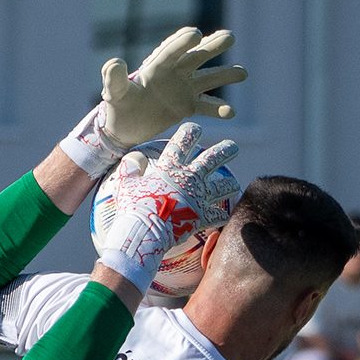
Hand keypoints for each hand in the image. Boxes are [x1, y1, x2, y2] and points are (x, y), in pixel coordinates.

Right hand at [91, 122, 237, 290]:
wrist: (145, 230)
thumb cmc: (133, 206)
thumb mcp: (126, 183)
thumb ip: (130, 169)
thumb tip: (133, 159)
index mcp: (170, 166)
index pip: (183, 141)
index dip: (191, 132)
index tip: (197, 129)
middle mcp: (189, 177)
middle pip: (213, 158)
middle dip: (225, 150)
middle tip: (233, 147)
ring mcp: (199, 196)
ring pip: (223, 186)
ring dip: (229, 185)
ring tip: (233, 184)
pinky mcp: (203, 216)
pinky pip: (219, 215)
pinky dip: (223, 215)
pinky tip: (226, 215)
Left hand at [102, 27, 246, 145]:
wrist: (125, 127)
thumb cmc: (118, 106)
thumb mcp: (114, 93)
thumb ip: (115, 78)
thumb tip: (115, 62)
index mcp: (156, 66)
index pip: (171, 51)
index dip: (182, 42)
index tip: (196, 34)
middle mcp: (174, 73)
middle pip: (196, 57)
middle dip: (213, 46)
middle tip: (230, 37)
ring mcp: (184, 88)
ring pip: (208, 78)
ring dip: (225, 75)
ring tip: (243, 72)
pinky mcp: (188, 106)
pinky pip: (206, 106)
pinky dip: (218, 109)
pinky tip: (231, 112)